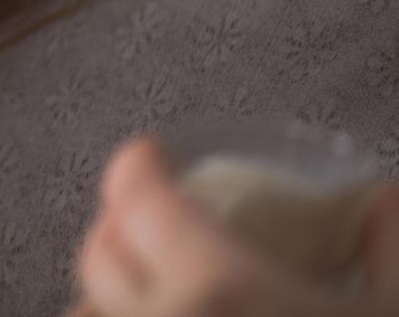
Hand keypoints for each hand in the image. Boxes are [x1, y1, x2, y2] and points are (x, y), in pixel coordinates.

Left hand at [65, 136, 398, 316]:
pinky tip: (143, 316)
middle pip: (99, 254)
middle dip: (119, 225)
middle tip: (148, 214)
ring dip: (105, 290)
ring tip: (144, 282)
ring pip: (86, 310)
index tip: (148, 153)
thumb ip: (388, 244)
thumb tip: (384, 196)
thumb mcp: (394, 309)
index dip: (137, 165)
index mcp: (215, 285)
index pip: (137, 198)